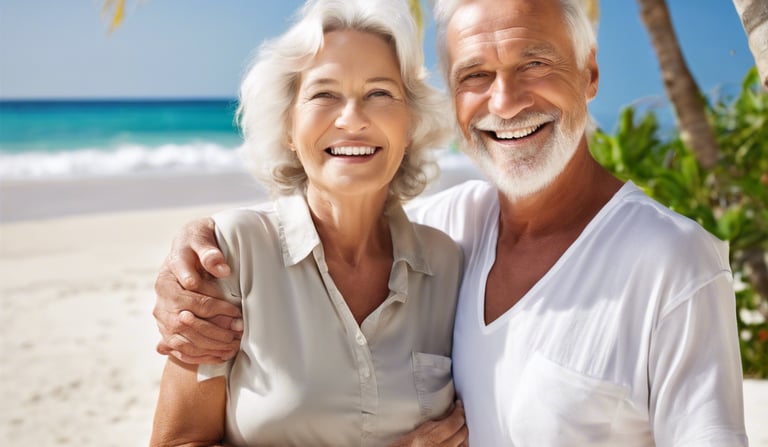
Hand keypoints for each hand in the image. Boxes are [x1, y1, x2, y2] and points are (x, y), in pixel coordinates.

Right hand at [153, 218, 242, 363]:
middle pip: (186, 323)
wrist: (187, 251)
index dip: (218, 307)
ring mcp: (162, 317)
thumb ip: (210, 253)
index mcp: (167, 278)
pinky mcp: (166, 330)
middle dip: (216, 330)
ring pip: (182, 340)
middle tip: (240, 330)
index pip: (193, 299)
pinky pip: (179, 350)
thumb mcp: (201, 239)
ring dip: (209, 346)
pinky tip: (221, 355)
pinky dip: (200, 355)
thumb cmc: (196, 244)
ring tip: (234, 345)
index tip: (237, 312)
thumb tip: (221, 269)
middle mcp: (161, 300)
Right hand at [389, 401, 467, 446]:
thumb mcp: (407, 437)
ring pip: (464, 444)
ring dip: (464, 434)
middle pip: (461, 432)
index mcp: (425, 438)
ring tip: (462, 426)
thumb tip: (438, 420)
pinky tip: (460, 442)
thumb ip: (424, 429)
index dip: (459, 411)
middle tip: (461, 413)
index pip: (453, 422)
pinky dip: (462, 445)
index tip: (458, 405)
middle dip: (463, 421)